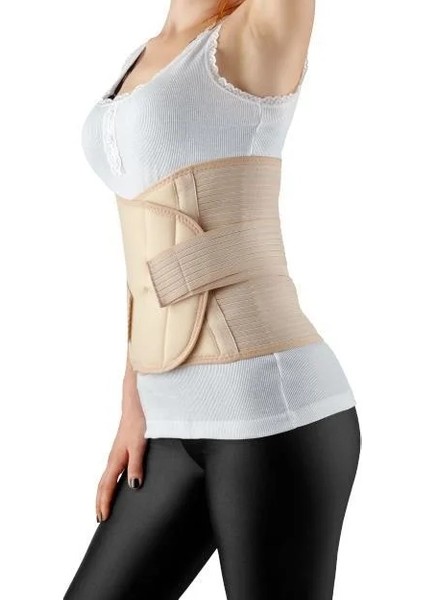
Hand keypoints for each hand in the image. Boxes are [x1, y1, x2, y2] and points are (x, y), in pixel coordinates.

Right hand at [95, 382, 146, 521]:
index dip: (104, 503)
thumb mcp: (140, 444)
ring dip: (105, 492)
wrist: (137, 401)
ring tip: (106, 504)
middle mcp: (114, 457)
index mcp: (116, 459)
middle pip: (104, 484)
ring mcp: (118, 452)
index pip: (106, 486)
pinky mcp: (124, 447)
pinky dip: (112, 481)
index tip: (102, 519)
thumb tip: (133, 487)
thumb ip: (136, 465)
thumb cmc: (139, 420)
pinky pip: (114, 469)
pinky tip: (119, 481)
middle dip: (101, 501)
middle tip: (100, 518)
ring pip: (108, 476)